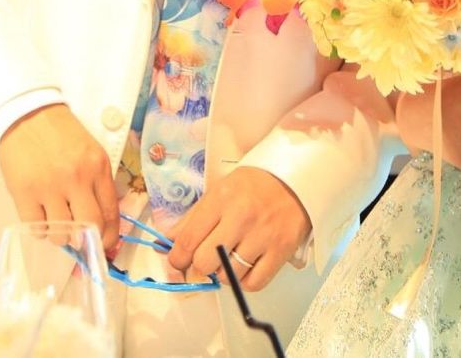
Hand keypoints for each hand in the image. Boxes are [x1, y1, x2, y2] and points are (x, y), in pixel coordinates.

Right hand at [0, 104, 119, 257]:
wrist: (29, 115)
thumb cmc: (62, 134)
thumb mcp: (90, 152)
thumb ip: (97, 183)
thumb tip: (100, 221)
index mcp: (97, 167)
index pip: (111, 211)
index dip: (110, 234)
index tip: (106, 244)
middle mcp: (77, 178)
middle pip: (89, 227)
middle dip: (87, 240)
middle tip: (81, 241)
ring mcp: (49, 187)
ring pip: (61, 234)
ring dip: (60, 235)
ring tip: (56, 221)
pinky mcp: (24, 193)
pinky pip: (36, 228)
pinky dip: (40, 229)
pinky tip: (41, 216)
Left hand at [166, 166, 310, 291]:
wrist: (296, 178)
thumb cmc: (254, 185)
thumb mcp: (220, 190)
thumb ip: (192, 218)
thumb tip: (164, 245)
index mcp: (221, 199)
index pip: (187, 240)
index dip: (176, 258)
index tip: (177, 262)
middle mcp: (241, 217)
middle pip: (204, 262)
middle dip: (200, 266)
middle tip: (206, 260)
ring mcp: (262, 235)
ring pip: (227, 275)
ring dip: (224, 273)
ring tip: (230, 258)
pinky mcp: (281, 250)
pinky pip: (253, 283)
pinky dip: (245, 281)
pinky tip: (247, 266)